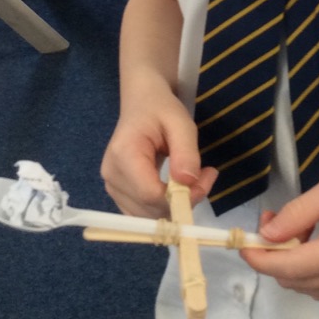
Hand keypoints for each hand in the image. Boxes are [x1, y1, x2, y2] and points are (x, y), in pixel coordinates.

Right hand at [100, 82, 217, 219]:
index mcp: (124, 155)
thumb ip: (186, 152)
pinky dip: (164, 206)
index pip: (150, 194)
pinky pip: (143, 212)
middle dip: (182, 201)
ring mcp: (112, 186)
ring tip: (195, 180)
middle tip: (206, 176)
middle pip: (149, 208)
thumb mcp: (180, 122)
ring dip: (175, 206)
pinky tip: (178, 188)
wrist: (142, 102)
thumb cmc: (161, 108)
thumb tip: (187, 183)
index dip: (180, 198)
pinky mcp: (118, 192)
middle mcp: (112, 175)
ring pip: (148, 216)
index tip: (205, 179)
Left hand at [242, 165, 318, 299]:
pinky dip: (308, 268)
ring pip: (304, 286)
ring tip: (301, 224)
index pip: (287, 269)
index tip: (242, 238)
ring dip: (291, 261)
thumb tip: (266, 235)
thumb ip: (300, 212)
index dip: (258, 257)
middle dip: (273, 254)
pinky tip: (317, 240)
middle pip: (292, 280)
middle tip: (276, 217)